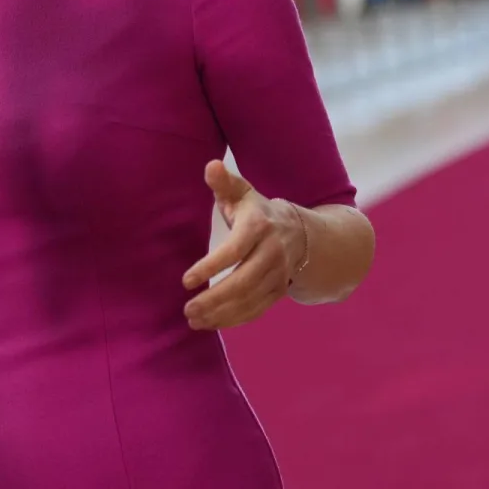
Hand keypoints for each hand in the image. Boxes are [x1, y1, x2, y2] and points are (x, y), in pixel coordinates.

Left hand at [181, 160, 303, 330]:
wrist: (302, 232)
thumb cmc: (258, 211)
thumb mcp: (242, 192)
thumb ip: (224, 182)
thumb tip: (211, 166)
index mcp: (260, 226)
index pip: (235, 250)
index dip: (211, 266)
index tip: (186, 281)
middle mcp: (273, 253)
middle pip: (243, 282)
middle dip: (214, 299)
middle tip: (187, 308)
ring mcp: (279, 274)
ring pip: (250, 300)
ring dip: (221, 314)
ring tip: (193, 319)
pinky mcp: (279, 291)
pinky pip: (257, 310)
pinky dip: (235, 319)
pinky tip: (212, 323)